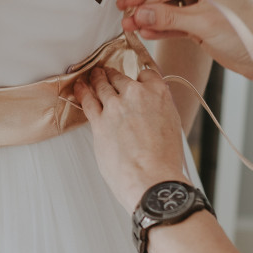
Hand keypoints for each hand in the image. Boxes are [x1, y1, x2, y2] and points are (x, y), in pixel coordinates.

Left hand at [74, 66, 187, 213]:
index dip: (140, 77)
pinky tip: (80, 88)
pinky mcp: (99, 121)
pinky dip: (83, 92)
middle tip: (108, 74)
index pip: (147, 74)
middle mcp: (136, 95)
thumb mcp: (172, 127)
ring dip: (97, 79)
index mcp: (159, 94)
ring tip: (94, 76)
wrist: (152, 178)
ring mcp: (116, 106)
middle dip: (114, 76)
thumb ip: (159, 113)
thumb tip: (150, 113)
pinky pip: (87, 100)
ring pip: (102, 85)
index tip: (136, 79)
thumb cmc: (165, 161)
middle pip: (121, 78)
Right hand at [118, 0, 252, 83]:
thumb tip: (139, 14)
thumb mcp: (203, 24)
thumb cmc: (246, 34)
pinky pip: (174, 23)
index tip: (127, 2)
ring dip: (149, 18)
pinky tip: (145, 34)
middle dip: (143, 4)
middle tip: (124, 17)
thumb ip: (168, 18)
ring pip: (166, 8)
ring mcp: (201, 6)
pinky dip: (160, 28)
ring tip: (129, 27)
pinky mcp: (200, 24)